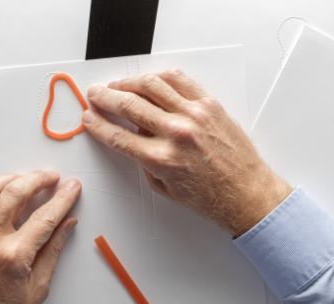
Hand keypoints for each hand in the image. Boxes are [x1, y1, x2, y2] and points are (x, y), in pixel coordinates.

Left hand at [0, 171, 80, 303]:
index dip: (62, 198)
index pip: (45, 216)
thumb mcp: (38, 286)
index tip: (71, 188)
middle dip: (38, 179)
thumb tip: (67, 223)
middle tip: (51, 177)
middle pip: (15, 193)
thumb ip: (53, 249)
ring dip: (9, 179)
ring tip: (24, 179)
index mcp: (12, 256)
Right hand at [83, 69, 291, 235]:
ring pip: (151, 85)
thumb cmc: (208, 196)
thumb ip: (144, 160)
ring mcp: (194, 114)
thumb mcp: (164, 188)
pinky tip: (149, 80)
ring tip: (117, 84)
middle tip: (95, 94)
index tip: (88, 118)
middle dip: (105, 97)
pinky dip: (159, 76)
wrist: (245, 193)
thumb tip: (132, 135)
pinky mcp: (209, 104)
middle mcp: (176, 133)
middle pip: (129, 105)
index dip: (97, 125)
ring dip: (127, 82)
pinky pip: (179, 80)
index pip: (117, 135)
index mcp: (161, 159)